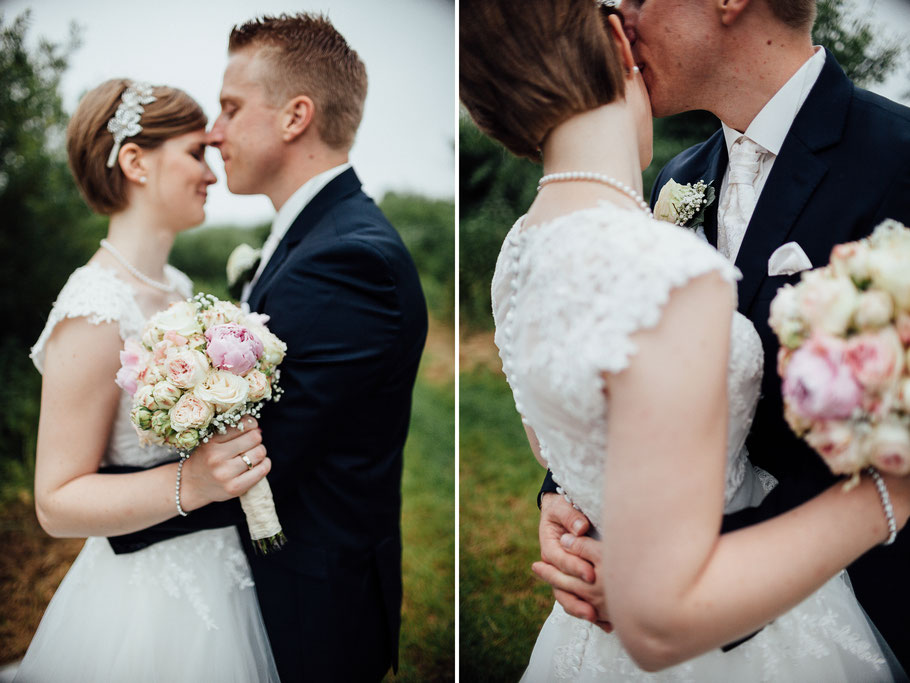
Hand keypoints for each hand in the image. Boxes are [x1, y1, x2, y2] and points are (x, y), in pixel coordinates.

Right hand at [179, 417, 270, 509]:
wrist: (191, 485)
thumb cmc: (205, 459)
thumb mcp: (209, 440)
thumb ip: (230, 430)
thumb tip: (256, 426)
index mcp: (210, 443)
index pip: (242, 425)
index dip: (251, 424)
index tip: (250, 427)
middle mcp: (216, 458)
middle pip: (254, 438)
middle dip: (256, 438)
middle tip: (251, 443)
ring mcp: (226, 474)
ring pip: (260, 453)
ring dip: (260, 451)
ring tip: (252, 454)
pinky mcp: (235, 488)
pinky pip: (262, 470)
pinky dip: (265, 464)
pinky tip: (259, 464)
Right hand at [536, 493, 610, 628]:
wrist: (563, 511)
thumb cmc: (564, 507)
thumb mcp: (563, 506)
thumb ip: (571, 516)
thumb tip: (581, 528)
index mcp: (549, 546)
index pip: (560, 560)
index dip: (574, 568)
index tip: (590, 574)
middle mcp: (553, 564)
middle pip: (560, 585)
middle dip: (577, 597)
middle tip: (593, 608)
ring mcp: (563, 575)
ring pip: (566, 597)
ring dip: (580, 609)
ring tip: (594, 619)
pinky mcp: (575, 582)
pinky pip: (579, 600)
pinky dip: (591, 613)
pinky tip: (606, 624)